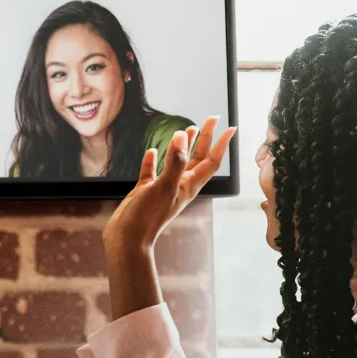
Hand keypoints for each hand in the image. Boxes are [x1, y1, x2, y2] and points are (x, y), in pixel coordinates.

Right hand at [104, 116, 234, 254]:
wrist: (127, 239)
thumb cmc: (148, 216)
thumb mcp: (165, 186)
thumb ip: (175, 161)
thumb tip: (183, 134)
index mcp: (189, 186)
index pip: (211, 161)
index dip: (220, 144)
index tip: (229, 127)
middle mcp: (179, 186)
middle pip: (197, 158)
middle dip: (205, 138)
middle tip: (210, 118)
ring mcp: (162, 188)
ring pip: (176, 163)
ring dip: (183, 146)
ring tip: (188, 129)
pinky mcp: (145, 191)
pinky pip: (152, 171)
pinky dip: (153, 160)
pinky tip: (151, 150)